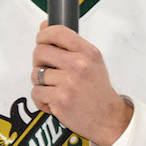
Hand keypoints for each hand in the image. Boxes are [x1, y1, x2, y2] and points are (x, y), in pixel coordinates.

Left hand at [31, 23, 131, 145]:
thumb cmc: (98, 90)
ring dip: (41, 83)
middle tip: (49, 71)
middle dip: (39, 62)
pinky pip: (36, 93)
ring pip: (36, 74)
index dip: (43, 35)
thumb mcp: (91, 61)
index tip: (42, 41)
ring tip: (55, 89)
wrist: (109, 118)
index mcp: (88, 52)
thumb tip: (45, 26)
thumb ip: (69, 45)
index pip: (57, 32)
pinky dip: (42, 100)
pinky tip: (54, 102)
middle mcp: (79, 65)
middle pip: (39, 52)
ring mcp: (68, 82)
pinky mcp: (60, 100)